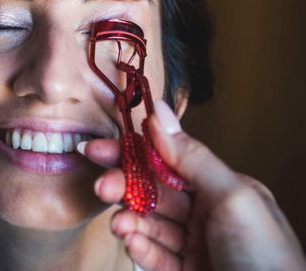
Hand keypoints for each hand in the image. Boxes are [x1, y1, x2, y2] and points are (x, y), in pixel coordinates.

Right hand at [78, 101, 305, 270]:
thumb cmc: (266, 259)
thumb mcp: (232, 198)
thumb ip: (191, 156)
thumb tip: (160, 111)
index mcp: (223, 190)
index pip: (170, 161)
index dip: (135, 152)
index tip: (102, 149)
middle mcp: (208, 215)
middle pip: (155, 192)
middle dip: (125, 186)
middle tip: (102, 187)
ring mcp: (196, 247)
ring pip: (150, 223)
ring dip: (129, 219)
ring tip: (120, 224)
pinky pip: (155, 256)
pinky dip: (139, 247)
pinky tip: (131, 242)